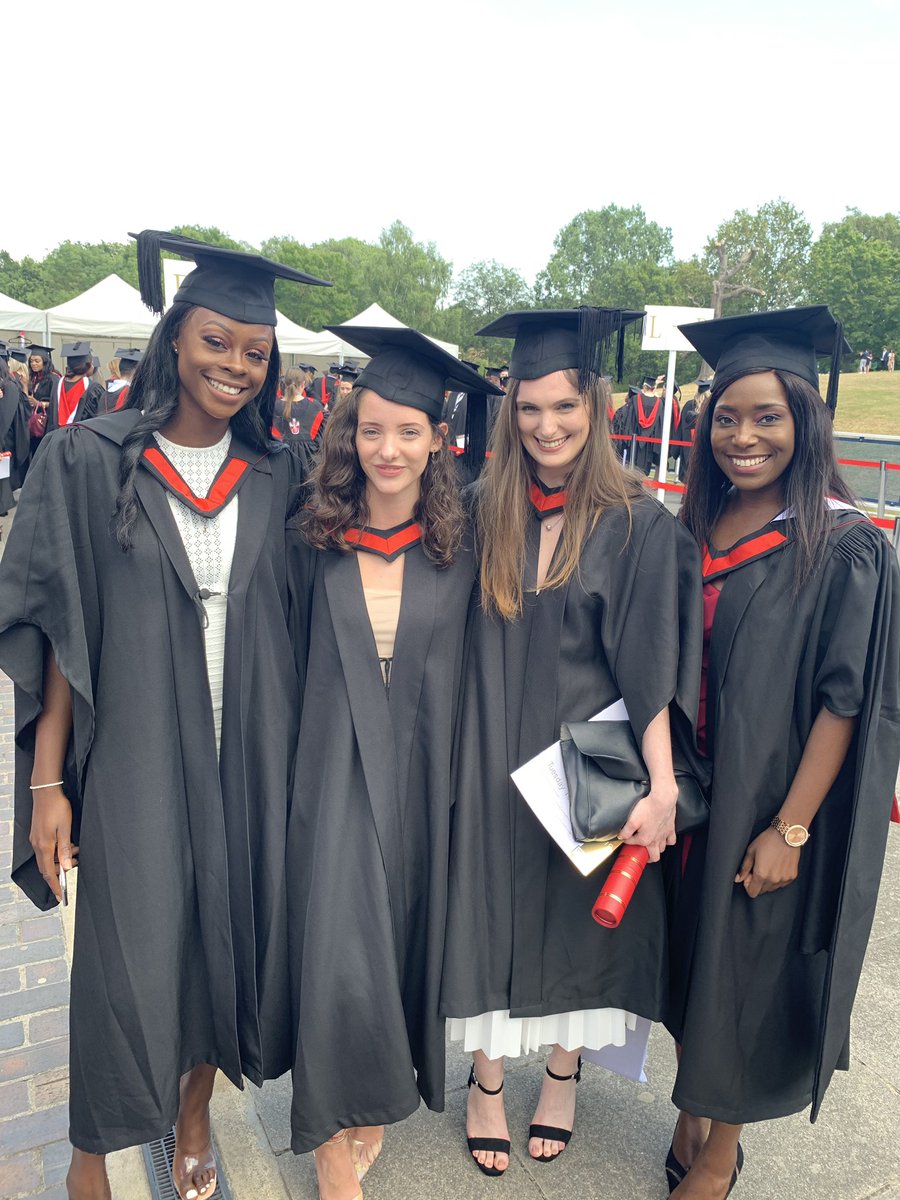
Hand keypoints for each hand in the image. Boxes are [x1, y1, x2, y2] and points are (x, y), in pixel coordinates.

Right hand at [29, 787, 77, 903]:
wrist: (46, 791)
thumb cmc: (57, 808)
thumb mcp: (65, 829)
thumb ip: (65, 849)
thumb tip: (64, 866)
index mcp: (44, 846)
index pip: (48, 873)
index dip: (55, 886)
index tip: (61, 896)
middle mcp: (37, 845)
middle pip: (47, 867)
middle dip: (61, 870)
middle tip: (75, 864)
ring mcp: (36, 839)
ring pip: (49, 857)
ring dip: (62, 858)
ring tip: (76, 851)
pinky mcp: (38, 834)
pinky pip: (47, 848)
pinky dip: (58, 850)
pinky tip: (69, 843)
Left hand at [618, 781, 677, 862]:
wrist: (663, 800)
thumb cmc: (648, 808)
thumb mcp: (632, 820)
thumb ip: (625, 831)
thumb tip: (621, 837)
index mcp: (645, 839)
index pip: (633, 844)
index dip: (626, 840)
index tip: (624, 836)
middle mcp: (656, 840)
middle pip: (653, 856)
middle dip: (647, 856)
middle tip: (641, 853)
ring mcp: (664, 835)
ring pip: (662, 849)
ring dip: (656, 849)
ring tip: (650, 845)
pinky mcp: (670, 829)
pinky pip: (671, 841)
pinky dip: (668, 842)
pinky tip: (663, 838)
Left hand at [735, 828, 799, 897]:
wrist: (787, 834)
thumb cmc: (767, 840)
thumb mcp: (751, 852)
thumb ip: (743, 868)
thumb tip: (737, 879)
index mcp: (761, 874)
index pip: (752, 893)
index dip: (748, 885)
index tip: (749, 875)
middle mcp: (773, 880)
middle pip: (762, 891)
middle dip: (757, 882)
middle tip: (758, 868)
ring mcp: (784, 879)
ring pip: (772, 888)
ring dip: (767, 881)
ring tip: (768, 866)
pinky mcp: (792, 876)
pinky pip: (781, 883)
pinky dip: (777, 878)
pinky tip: (777, 866)